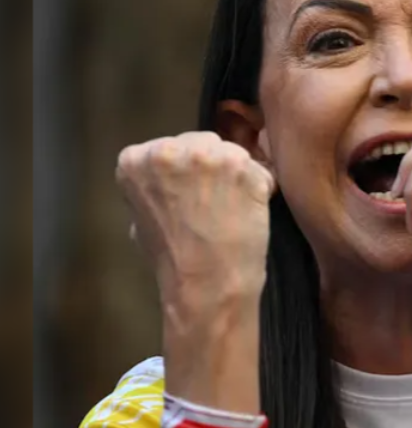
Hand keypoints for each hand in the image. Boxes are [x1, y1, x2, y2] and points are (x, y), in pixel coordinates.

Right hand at [116, 131, 274, 411]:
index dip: (187, 173)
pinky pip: (259, 169)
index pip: (169, 147)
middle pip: (203, 143)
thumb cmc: (175, 259)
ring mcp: (205, 155)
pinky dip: (260, 189)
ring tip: (229, 211)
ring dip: (238, 177)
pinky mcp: (240, 165)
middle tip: (214, 206)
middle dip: (213, 169)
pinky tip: (247, 212)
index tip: (189, 198)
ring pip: (233, 153)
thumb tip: (170, 172)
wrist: (207, 285)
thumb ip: (153, 185)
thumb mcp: (141, 218)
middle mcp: (166, 150)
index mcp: (134, 161)